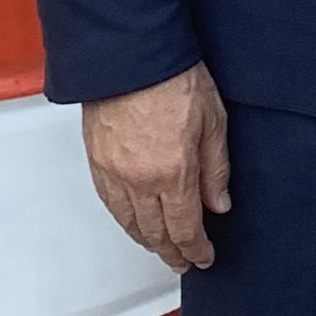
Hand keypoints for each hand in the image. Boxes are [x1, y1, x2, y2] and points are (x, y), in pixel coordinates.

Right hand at [82, 62, 230, 271]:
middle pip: (155, 232)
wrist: (131, 54)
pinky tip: (132, 222)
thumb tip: (219, 204)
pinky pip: (109, 203)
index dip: (195, 249)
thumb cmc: (173, 77)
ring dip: (146, 240)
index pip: (185, 228)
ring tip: (160, 248)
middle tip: (182, 261)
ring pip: (129, 222)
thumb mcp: (213, 122)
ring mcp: (113, 172)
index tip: (204, 258)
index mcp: (172, 173)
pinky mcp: (95, 160)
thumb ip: (216, 169)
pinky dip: (123, 219)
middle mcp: (138, 180)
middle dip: (171, 252)